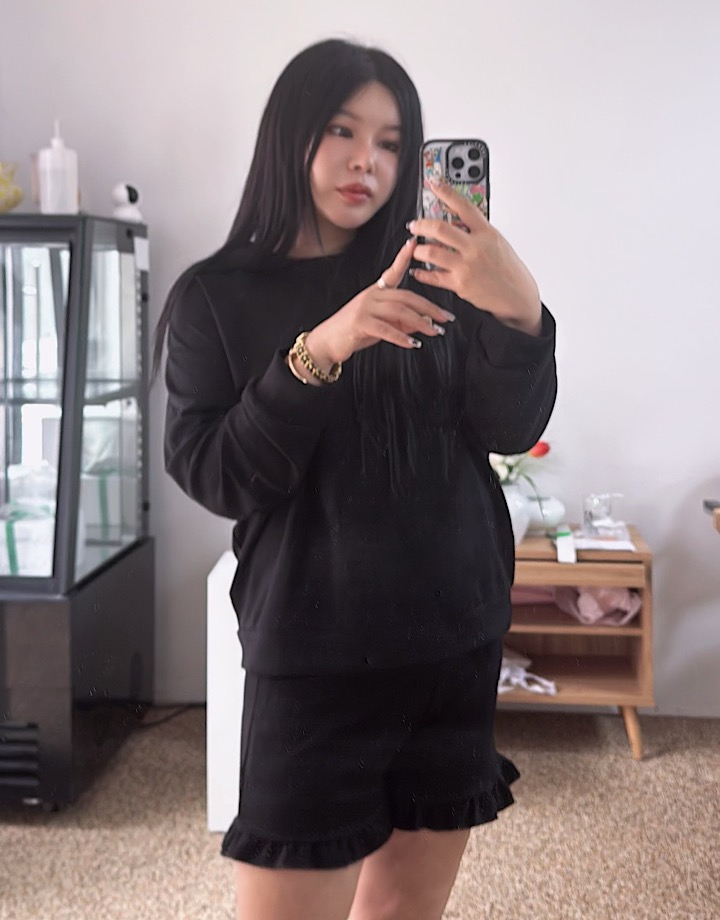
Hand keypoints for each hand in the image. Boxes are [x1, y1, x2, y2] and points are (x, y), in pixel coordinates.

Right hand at [303, 237, 456, 369]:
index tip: (415, 243)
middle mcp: (371, 296)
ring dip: (420, 323)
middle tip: (445, 318)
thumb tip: (424, 323)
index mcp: (376, 291)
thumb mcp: (381, 325)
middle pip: (405, 296)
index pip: (393, 271)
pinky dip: (401, 337)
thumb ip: (402, 322)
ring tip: (434, 332)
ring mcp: (364, 308)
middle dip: (429, 307)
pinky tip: (412, 343)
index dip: (403, 257)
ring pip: (399, 311)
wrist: (327, 343)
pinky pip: (386, 329)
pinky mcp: (360, 323)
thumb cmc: (354, 332)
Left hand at [409, 180, 541, 335]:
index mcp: (486, 233)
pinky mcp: (460, 284)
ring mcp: (466, 266)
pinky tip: (418, 271)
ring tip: (416, 249)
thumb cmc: (508, 270)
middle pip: (440, 229)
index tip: (434, 184)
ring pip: (432, 252)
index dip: (447, 192)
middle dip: (422, 224)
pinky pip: (434, 277)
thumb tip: (458, 222)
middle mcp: (475, 247)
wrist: (517, 296)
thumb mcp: (497, 243)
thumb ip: (478, 232)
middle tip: (415, 225)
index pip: (464, 206)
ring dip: (418, 250)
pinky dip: (422, 273)